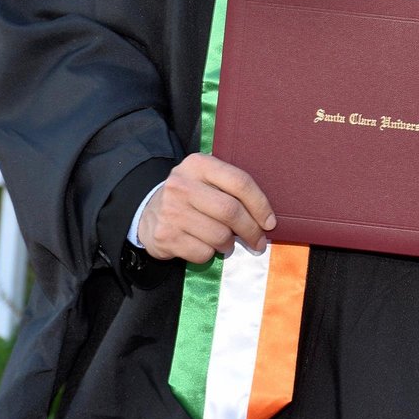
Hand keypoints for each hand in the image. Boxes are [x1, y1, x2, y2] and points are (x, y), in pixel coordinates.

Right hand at [137, 153, 275, 264]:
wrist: (148, 212)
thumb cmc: (191, 197)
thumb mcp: (206, 179)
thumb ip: (231, 188)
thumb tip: (265, 218)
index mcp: (198, 165)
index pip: (239, 182)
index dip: (260, 205)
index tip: (269, 222)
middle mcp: (182, 185)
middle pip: (231, 211)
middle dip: (251, 230)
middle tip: (258, 241)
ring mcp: (171, 211)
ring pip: (219, 235)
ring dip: (229, 244)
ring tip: (226, 242)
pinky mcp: (165, 236)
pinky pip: (203, 252)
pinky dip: (210, 254)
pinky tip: (204, 245)